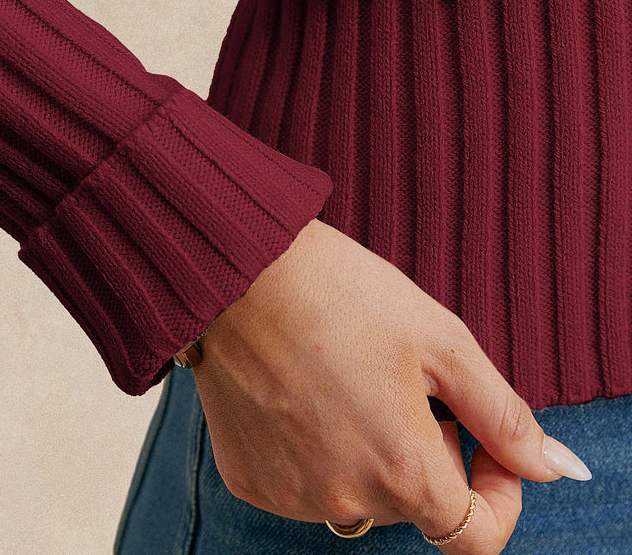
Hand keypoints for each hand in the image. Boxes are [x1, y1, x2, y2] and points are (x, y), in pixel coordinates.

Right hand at [192, 217, 584, 553]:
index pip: (477, 536)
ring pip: (361, 491)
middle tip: (406, 377)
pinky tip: (308, 388)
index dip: (497, 490)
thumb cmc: (343, 293)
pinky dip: (321, 448)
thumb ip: (505, 415)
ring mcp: (291, 495)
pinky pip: (307, 482)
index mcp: (403, 471)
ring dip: (372, 450)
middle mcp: (345, 501)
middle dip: (428, 451)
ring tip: (351, 374)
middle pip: (416, 503)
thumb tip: (555, 468)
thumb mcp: (442, 342)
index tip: (480, 436)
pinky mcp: (250, 478)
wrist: (241, 268)